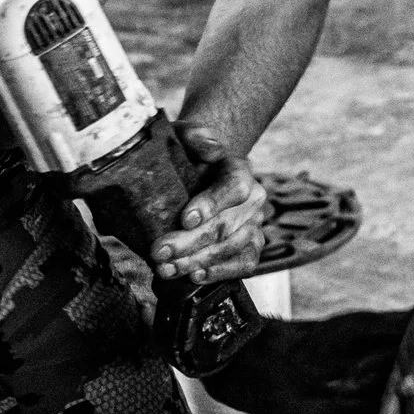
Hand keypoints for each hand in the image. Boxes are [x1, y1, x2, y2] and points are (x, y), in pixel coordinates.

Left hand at [150, 126, 267, 284]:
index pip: (234, 187)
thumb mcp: (184, 137)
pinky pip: (244, 264)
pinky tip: (194, 276)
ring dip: (199, 261)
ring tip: (167, 268)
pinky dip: (221, 272)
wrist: (196, 174)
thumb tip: (212, 150)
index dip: (212, 204)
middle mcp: (253, 198)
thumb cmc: (187, 157)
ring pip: (234, 248)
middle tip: (160, 251)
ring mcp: (254, 225)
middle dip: (191, 242)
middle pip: (228, 225)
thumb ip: (196, 136)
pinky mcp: (250, 247)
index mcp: (239, 169)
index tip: (184, 219)